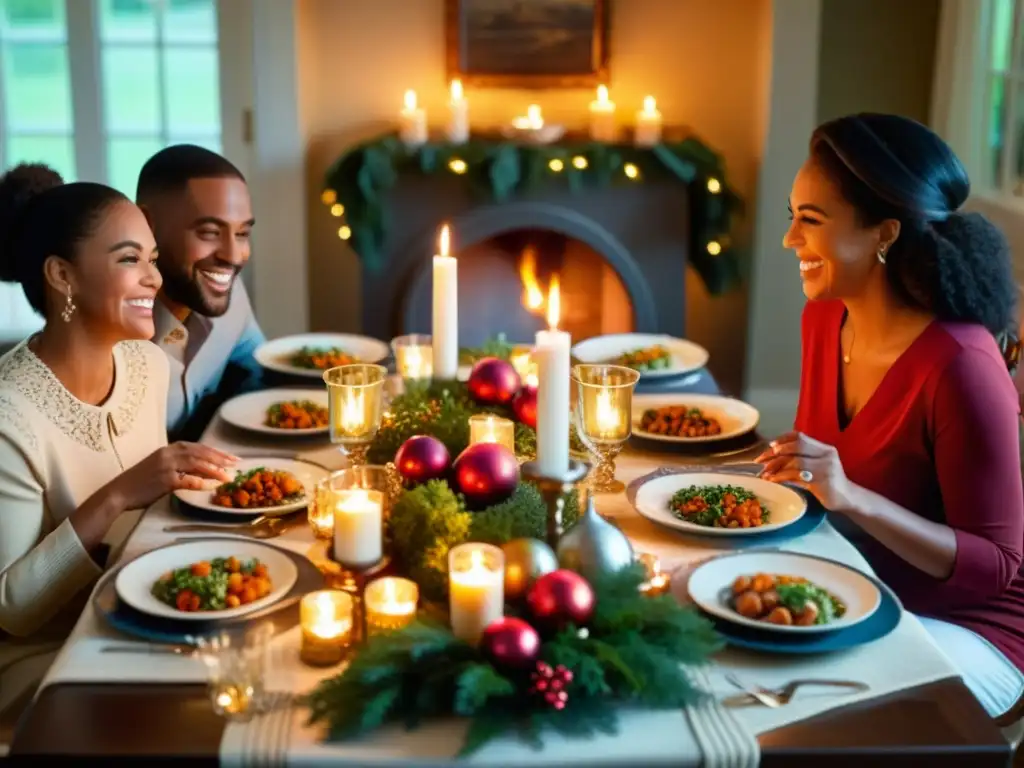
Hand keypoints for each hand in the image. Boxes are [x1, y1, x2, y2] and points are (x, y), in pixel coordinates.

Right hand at [107, 442, 238, 509]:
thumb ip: (179, 466)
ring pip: (197, 464)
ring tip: (229, 476)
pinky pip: (188, 481)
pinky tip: (213, 487)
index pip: (197, 447)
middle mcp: (168, 453)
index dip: (215, 451)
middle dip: (220, 457)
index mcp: (167, 449)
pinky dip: (202, 483)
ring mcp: (166, 466)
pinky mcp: (164, 480)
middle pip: (200, 452)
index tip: (230, 457)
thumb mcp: (160, 468)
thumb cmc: (140, 483)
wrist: (119, 493)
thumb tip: (202, 472)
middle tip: (236, 463)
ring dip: (215, 470)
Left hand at [754, 431, 853, 509]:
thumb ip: (804, 458)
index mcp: (825, 449)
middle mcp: (826, 455)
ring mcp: (825, 468)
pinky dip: (781, 477)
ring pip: (795, 462)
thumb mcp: (819, 465)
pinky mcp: (821, 482)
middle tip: (761, 460)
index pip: (801, 437)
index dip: (783, 439)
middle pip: (797, 446)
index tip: (771, 446)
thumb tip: (775, 454)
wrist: (848, 498)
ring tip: (764, 473)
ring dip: (775, 467)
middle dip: (776, 452)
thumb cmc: (829, 482)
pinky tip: (772, 480)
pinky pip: (796, 476)